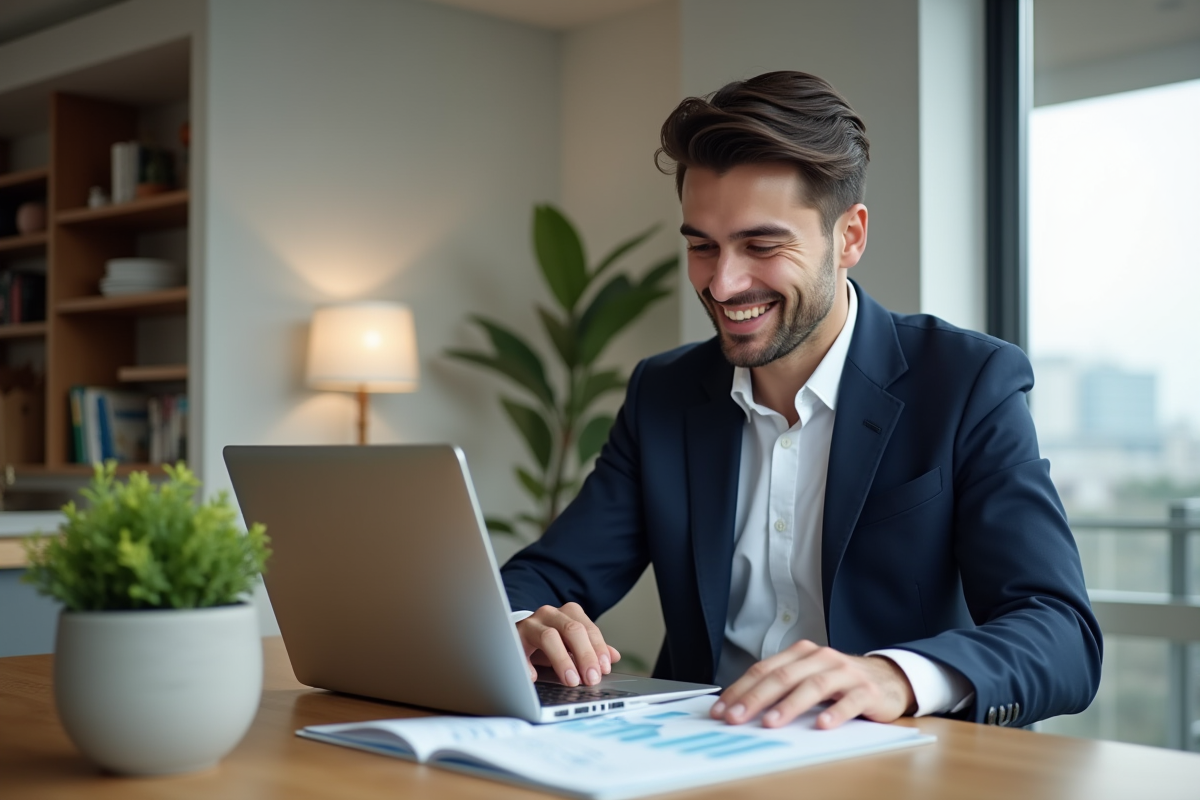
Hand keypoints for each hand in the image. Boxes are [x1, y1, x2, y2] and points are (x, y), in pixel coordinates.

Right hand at [515, 602, 620, 686]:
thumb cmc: (547, 642)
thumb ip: (591, 648)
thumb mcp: (570, 644)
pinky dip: (527, 664)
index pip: (587, 628)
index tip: (604, 669)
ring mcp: (530, 624)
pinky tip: (534, 676)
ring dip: (563, 660)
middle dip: (585, 656)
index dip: (598, 649)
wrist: (515, 638)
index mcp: (567, 613)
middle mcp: (549, 614)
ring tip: (571, 680)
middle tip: (591, 678)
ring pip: (549, 636)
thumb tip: (614, 656)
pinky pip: (520, 650)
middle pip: (572, 630)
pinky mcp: (513, 638)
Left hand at [711, 640, 915, 728]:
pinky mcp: (866, 690)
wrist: (887, 679)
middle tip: (736, 717)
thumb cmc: (840, 682)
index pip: (764, 669)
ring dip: (789, 705)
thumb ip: (781, 688)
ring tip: (771, 722)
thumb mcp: (808, 678)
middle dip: (756, 698)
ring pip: (813, 686)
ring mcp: (845, 673)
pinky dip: (835, 713)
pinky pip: (849, 702)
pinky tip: (822, 725)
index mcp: (801, 653)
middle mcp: (821, 658)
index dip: (740, 689)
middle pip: (783, 676)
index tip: (721, 709)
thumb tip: (741, 707)